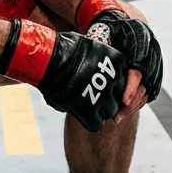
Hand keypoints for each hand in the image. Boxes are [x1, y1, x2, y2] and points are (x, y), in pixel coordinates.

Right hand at [0, 19, 126, 131]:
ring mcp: (104, 96)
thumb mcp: (90, 49)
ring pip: (109, 111)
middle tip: (92, 95)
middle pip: (118, 95)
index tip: (98, 83)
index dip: (110, 83)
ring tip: (84, 104)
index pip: (122, 78)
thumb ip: (100, 64)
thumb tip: (102, 75)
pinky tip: (80, 113)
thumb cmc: (63, 49)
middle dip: (107, 97)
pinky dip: (89, 121)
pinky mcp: (91, 111)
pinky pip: (96, 123)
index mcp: (116, 60)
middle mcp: (114, 79)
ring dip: (99, 110)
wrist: (50, 59)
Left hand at [76, 0, 161, 120]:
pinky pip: (148, 94)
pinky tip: (123, 111)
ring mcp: (153, 69)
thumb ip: (99, 38)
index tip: (122, 101)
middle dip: (130, 104)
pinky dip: (137, 104)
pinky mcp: (153, 76)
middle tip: (115, 116)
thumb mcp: (107, 28)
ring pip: (146, 94)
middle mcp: (150, 60)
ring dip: (132, 107)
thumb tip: (87, 44)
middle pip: (143, 88)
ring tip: (116, 117)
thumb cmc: (115, 28)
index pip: (137, 73)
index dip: (131, 88)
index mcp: (140, 49)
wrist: (131, 25)